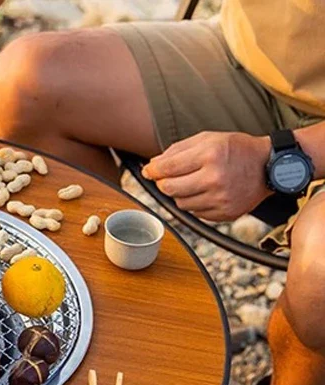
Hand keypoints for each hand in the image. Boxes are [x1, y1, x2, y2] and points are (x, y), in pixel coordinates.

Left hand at [142, 131, 271, 221]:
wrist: (269, 167)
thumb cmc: (237, 149)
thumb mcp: (209, 138)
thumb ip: (178, 150)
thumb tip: (152, 165)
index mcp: (210, 155)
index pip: (168, 168)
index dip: (153, 170)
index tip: (148, 171)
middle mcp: (214, 178)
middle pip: (169, 189)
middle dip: (163, 183)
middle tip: (166, 178)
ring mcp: (220, 199)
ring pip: (180, 203)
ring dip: (179, 194)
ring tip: (192, 182)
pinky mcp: (223, 214)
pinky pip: (195, 213)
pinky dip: (194, 204)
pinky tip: (205, 192)